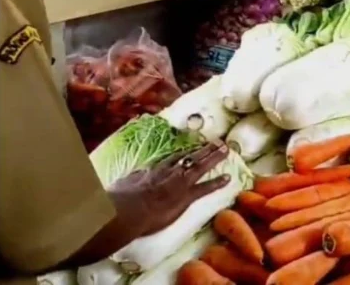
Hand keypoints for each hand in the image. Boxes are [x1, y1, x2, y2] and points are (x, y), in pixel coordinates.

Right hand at [108, 142, 230, 236]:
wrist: (130, 208)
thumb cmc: (122, 199)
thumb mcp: (126, 184)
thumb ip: (133, 180)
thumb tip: (133, 178)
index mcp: (155, 170)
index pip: (173, 158)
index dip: (184, 153)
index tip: (193, 148)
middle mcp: (170, 172)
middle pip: (190, 157)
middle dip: (205, 149)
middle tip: (218, 141)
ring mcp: (180, 183)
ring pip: (201, 166)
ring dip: (215, 157)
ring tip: (227, 149)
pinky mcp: (187, 196)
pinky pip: (205, 188)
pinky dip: (217, 183)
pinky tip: (228, 178)